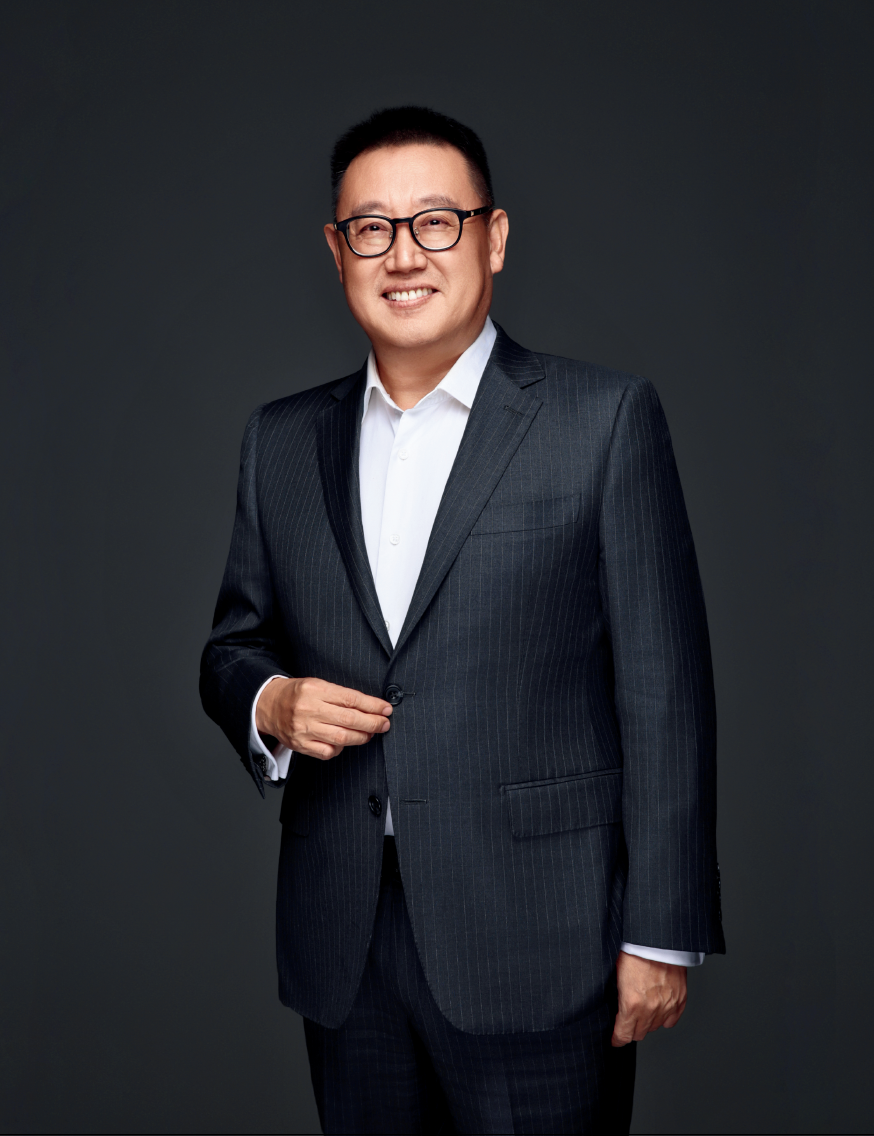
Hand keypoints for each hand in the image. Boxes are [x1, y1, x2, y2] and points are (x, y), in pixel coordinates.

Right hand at [256, 677, 391, 759]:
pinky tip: (344, 742)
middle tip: (384, 724)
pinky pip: (328, 751)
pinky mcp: (300, 745)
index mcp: (315, 689)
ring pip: (341, 738)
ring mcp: (303, 729)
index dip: (372, 705)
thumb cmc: (297, 694)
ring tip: (370, 733)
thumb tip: (370, 707)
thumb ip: (340, 695)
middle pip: (349, 719)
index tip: (386, 709)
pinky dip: (340, 748)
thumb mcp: (317, 684)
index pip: (350, 699)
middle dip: (372, 723)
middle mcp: (309, 709)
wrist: (267, 705)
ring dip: (361, 737)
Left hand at [611, 951, 686, 1046]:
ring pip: (655, 1027)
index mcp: (631, 1003)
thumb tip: (614, 1005)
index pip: (623, 1035)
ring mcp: (667, 1005)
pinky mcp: (679, 999)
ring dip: (647, 1022)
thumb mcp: (616, 973)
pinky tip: (657, 1009)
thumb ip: (617, 995)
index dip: (617, 1038)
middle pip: (639, 1033)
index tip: (615, 1038)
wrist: (657, 938)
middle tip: (626, 1021)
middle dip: (630, 1029)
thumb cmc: (634, 949)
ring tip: (641, 1010)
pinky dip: (664, 1017)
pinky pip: (672, 1020)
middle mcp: (650, 1008)